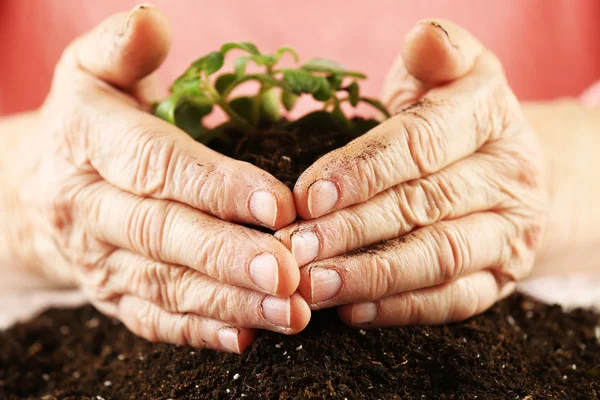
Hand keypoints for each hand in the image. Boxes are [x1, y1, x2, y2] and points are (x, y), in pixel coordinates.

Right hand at [7, 6, 308, 350]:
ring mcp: (98, 259)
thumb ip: (121, 48)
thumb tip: (151, 20)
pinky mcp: (112, 295)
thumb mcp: (93, 73)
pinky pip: (154, 319)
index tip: (277, 204)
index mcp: (86, 141)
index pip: (156, 164)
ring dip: (230, 302)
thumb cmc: (92, 123)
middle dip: (228, 256)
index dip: (216, 186)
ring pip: (165, 286)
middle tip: (289, 271)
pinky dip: (201, 332)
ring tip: (290, 311)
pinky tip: (247, 336)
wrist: (44, 188)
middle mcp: (86, 205)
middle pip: (162, 233)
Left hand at [276, 20, 546, 326]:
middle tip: (293, 248)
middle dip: (353, 229)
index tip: (308, 194)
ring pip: (438, 258)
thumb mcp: (448, 75)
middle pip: (424, 205)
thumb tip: (421, 37)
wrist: (508, 171)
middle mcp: (509, 175)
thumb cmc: (453, 118)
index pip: (420, 143)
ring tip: (313, 284)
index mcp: (489, 115)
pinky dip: (400, 309)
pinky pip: (452, 300)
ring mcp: (510, 233)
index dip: (362, 170)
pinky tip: (351, 311)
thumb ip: (434, 56)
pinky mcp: (500, 278)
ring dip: (371, 275)